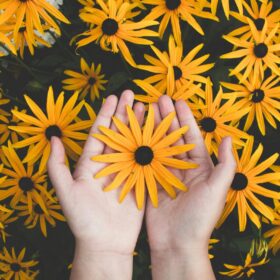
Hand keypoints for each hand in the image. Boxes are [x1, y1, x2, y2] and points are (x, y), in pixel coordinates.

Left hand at [47, 91, 144, 278]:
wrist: (105, 242)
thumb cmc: (82, 219)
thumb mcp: (66, 192)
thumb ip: (57, 166)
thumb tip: (52, 139)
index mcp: (92, 163)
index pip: (100, 133)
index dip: (106, 114)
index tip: (113, 97)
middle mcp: (110, 163)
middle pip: (119, 133)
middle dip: (125, 114)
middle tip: (133, 95)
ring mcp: (126, 171)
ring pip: (134, 142)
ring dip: (140, 125)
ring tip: (147, 108)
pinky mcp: (139, 181)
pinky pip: (146, 160)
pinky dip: (152, 146)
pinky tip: (158, 133)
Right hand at [146, 96, 235, 279]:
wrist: (177, 243)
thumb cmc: (200, 218)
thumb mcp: (217, 190)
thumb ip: (225, 165)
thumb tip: (228, 137)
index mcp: (199, 166)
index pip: (191, 136)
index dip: (185, 118)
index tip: (177, 101)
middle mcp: (181, 167)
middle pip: (172, 137)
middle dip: (165, 118)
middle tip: (157, 99)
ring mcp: (164, 173)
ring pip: (157, 145)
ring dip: (152, 128)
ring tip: (144, 111)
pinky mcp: (150, 182)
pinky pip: (145, 160)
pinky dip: (140, 147)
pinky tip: (134, 134)